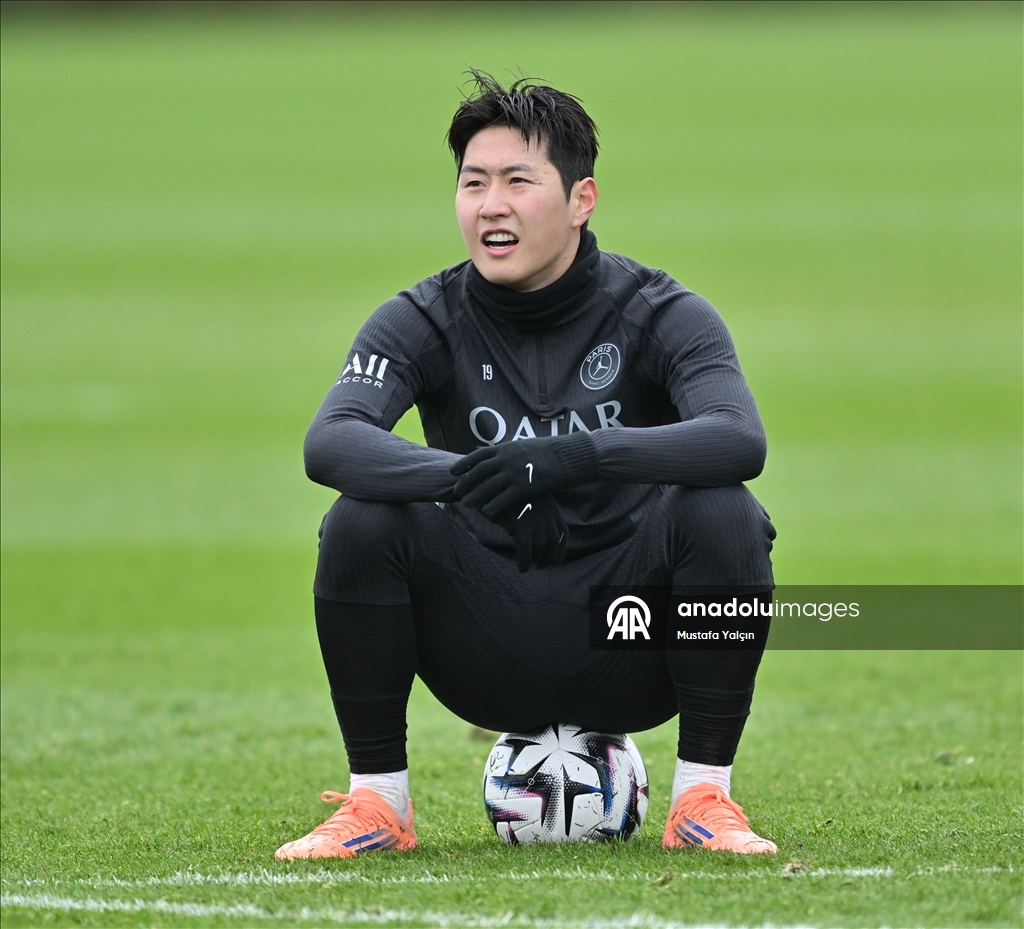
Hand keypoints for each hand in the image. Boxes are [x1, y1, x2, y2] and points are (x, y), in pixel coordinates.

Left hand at [451, 433, 598, 516]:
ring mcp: (515, 472)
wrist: (567, 456)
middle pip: (479, 472)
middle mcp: (507, 459)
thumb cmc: (547, 452)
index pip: (478, 456)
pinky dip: (493, 505)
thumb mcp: (523, 446)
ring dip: (476, 496)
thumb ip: (507, 452)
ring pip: (488, 486)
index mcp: (506, 448)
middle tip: (456, 491)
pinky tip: (486, 512)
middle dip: (466, 482)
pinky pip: (504, 498)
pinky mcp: (525, 486)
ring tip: (466, 504)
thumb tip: (493, 453)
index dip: (464, 464)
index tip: (453, 472)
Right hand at [493, 494, 568, 572]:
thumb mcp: (531, 504)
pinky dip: (525, 561)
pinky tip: (522, 568)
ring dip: (537, 560)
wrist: (492, 486)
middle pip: (554, 541)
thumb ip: (539, 520)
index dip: (561, 550)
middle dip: (550, 557)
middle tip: (542, 566)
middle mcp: (546, 512)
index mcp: (552, 507)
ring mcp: (534, 517)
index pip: (563, 532)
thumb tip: (543, 546)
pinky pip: (525, 548)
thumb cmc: (510, 499)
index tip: (556, 561)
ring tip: (529, 566)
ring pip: (541, 546)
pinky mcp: (519, 522)